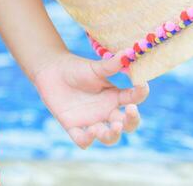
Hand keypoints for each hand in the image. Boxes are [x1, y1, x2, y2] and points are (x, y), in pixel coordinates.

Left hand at [29, 49, 147, 148]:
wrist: (50, 71)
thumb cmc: (76, 69)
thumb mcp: (94, 68)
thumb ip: (111, 65)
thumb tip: (128, 52)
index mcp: (115, 97)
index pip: (134, 99)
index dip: (140, 93)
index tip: (142, 85)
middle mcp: (106, 112)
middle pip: (127, 125)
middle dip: (131, 122)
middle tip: (129, 113)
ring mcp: (92, 121)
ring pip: (108, 137)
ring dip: (111, 135)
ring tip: (109, 127)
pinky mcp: (73, 126)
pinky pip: (82, 140)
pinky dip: (87, 140)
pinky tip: (90, 132)